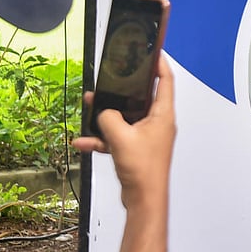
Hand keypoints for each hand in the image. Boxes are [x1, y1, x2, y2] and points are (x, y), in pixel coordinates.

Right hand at [73, 55, 176, 208]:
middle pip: (140, 98)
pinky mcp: (136, 148)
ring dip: (108, 114)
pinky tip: (84, 141)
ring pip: (126, 117)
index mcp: (163, 115)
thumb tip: (103, 112)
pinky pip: (117, 136)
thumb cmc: (144, 171)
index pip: (166, 80)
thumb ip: (108, 117)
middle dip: (122, 90)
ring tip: (91, 107)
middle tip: (110, 80)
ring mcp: (147, 136)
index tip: (153, 52)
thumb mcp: (120, 137)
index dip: (160, 63)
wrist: (143, 200)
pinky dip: (102, 137)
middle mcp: (157, 123)